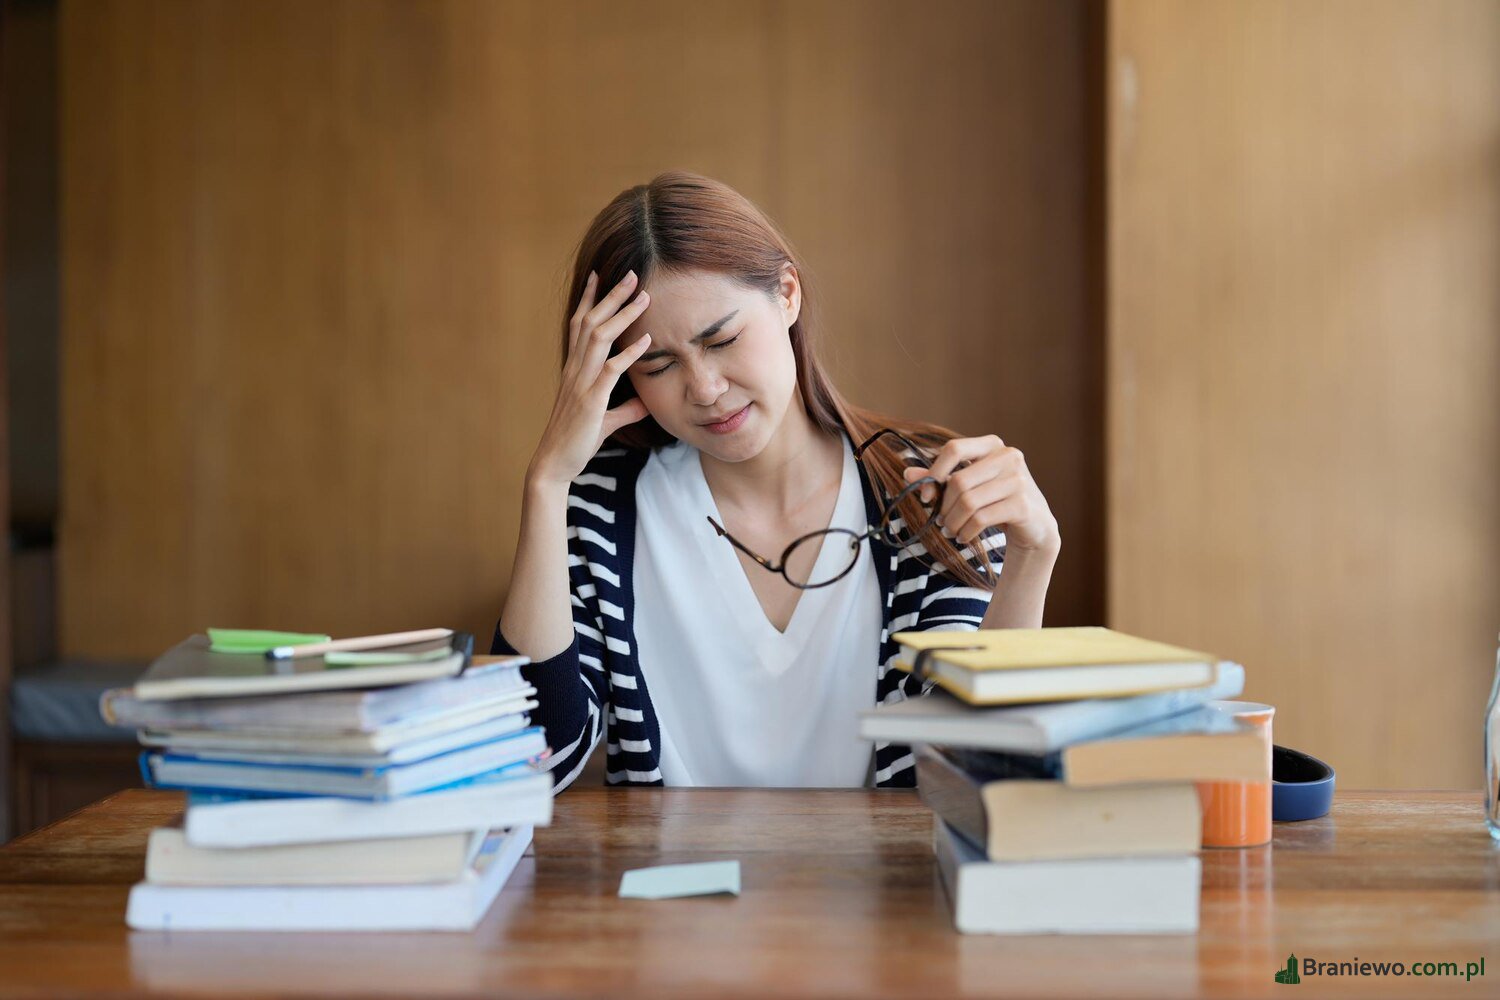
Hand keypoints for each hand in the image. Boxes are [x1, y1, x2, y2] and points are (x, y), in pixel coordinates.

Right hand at [527, 270, 653, 488]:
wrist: (555, 465)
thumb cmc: (576, 442)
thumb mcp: (604, 420)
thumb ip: (625, 409)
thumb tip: (644, 403)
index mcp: (574, 371)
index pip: (579, 326)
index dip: (588, 299)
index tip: (598, 275)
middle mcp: (574, 371)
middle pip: (591, 323)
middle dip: (610, 296)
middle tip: (629, 272)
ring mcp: (581, 384)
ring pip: (599, 339)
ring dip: (622, 315)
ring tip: (643, 296)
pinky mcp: (591, 402)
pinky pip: (610, 371)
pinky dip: (629, 354)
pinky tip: (645, 341)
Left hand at [902, 435, 1059, 553]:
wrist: (1035, 524)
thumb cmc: (996, 500)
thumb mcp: (969, 486)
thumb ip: (940, 478)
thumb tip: (907, 475)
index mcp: (992, 445)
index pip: (954, 449)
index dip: (934, 472)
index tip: (927, 496)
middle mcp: (1008, 457)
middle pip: (959, 481)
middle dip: (944, 506)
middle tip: (940, 522)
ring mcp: (1018, 480)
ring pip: (968, 502)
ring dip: (953, 522)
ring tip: (951, 531)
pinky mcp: (1022, 504)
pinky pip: (981, 518)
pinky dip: (966, 531)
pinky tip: (963, 537)